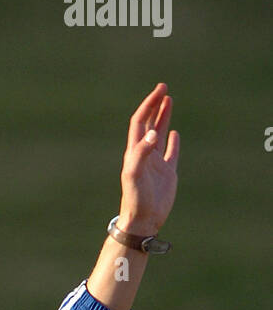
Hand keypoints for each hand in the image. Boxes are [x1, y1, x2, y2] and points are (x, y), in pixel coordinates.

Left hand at [117, 83, 178, 236]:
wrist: (143, 220)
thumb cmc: (136, 198)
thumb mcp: (135, 174)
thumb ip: (142, 153)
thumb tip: (152, 134)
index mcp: (135, 151)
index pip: (140, 122)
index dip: (148, 105)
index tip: (159, 91)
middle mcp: (145, 154)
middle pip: (149, 124)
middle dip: (155, 106)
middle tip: (163, 88)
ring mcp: (156, 163)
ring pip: (160, 135)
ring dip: (163, 118)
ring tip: (169, 101)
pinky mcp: (167, 174)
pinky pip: (171, 153)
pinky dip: (173, 142)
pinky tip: (175, 134)